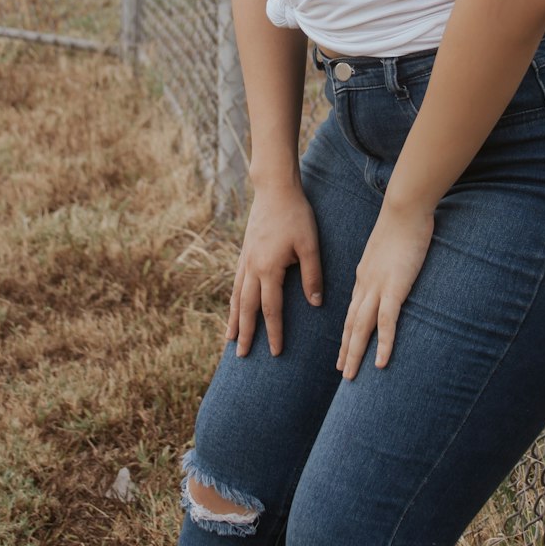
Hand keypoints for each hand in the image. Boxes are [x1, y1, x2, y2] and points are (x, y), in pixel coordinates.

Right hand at [226, 181, 322, 357]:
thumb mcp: (310, 245)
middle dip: (245, 333)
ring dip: (234, 319)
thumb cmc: (296, 215)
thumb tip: (315, 303)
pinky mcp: (245, 251)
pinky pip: (236, 282)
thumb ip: (312, 275)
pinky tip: (235, 305)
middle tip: (241, 356)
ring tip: (229, 338)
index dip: (274, 332)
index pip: (271, 309)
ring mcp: (245, 259)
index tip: (276, 353)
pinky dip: (234, 299)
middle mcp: (252, 268)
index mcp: (269, 269)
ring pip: (237, 296)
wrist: (274, 189)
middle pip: (247, 308)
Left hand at [337, 199, 434, 379]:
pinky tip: (379, 363)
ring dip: (355, 353)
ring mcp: (378, 287)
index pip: (353, 309)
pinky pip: (386, 322)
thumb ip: (388, 262)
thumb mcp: (390, 247)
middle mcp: (366, 284)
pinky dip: (382, 344)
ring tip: (350, 376)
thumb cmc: (403, 223)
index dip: (348, 332)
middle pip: (352, 323)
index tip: (344, 349)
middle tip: (342, 372)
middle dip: (346, 349)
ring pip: (362, 327)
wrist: (405, 208)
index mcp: (365, 275)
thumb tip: (393, 268)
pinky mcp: (395, 287)